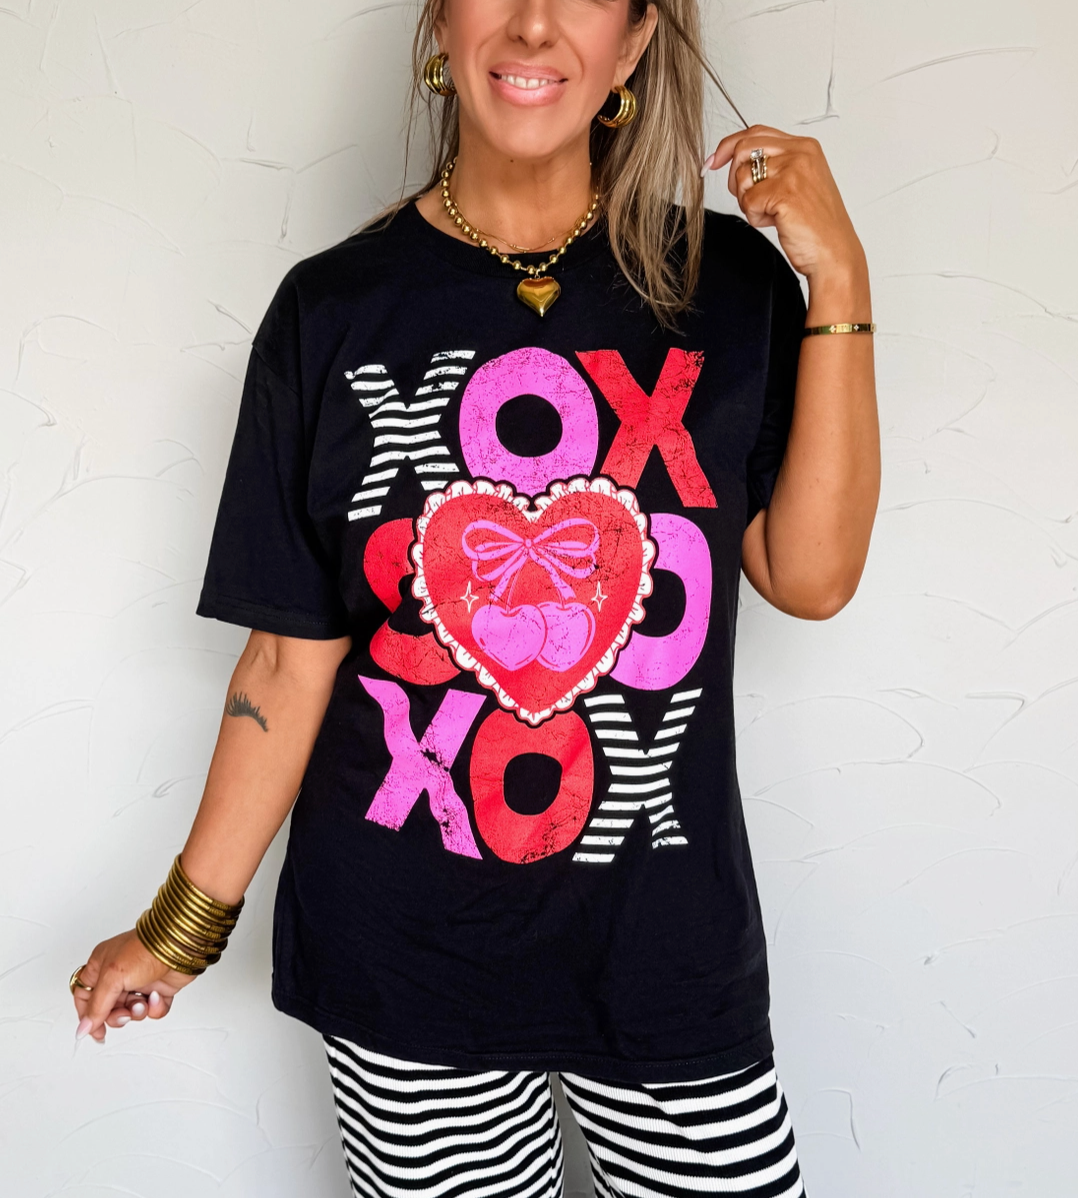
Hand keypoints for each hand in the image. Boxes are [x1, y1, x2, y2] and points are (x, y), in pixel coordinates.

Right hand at [72, 928, 198, 1042]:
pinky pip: (151, 1010)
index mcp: (101, 966)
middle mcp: (118, 974)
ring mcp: (139, 982)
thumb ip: (96, 1006)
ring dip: (137, 1012)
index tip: (94, 1030)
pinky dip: (155, 1008)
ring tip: (143, 1002)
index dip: (87, 1015)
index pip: (85, 996)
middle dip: (117, 1016)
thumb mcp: (112, 978)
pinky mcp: (158, 989)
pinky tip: (157, 997)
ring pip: (130, 1012)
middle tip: (125, 1014)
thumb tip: (83, 1028)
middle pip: (107, 1008)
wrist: (180, 946)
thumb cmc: (145, 950)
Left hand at [702, 124, 865, 282]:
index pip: (756, 133)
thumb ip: (774, 165)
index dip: (729, 146)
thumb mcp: (798, 182)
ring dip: (749, 202)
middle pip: (743, 150)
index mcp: (804, 146)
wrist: (834, 251)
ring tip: (773, 213)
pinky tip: (776, 222)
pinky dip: (756, 217)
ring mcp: (792, 170)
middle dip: (736, 178)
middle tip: (751, 199)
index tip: (713, 162)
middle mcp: (799, 152)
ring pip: (742, 177)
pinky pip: (748, 201)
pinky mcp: (783, 192)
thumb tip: (735, 159)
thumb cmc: (817, 224)